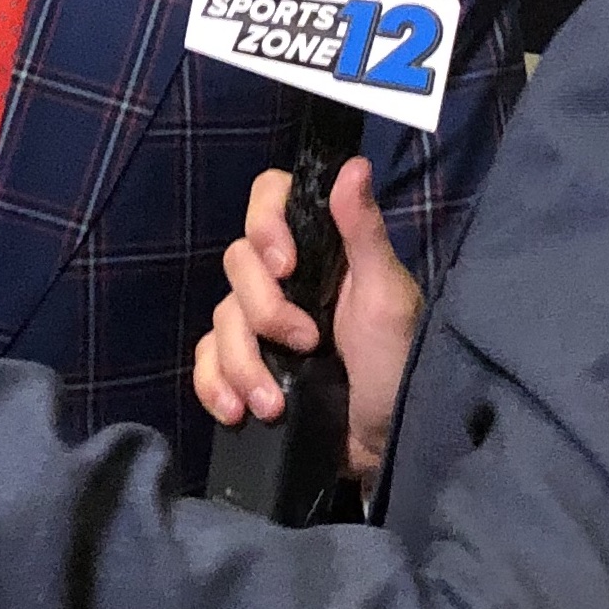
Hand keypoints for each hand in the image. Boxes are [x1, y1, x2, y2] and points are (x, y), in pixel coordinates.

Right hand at [193, 158, 419, 477]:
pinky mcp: (250, 370)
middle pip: (238, 264)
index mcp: (323, 251)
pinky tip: (239, 412)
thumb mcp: (387, 297)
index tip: (286, 266)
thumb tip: (354, 163)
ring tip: (276, 403)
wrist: (390, 444)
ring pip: (220, 320)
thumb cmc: (401, 365)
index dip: (264, 224)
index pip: (270, 200)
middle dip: (264, 312)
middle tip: (307, 344)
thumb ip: (365, 232)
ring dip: (243, 364)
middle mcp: (289, 280)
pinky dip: (215, 385)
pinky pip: (206, 363)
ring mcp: (265, 327)